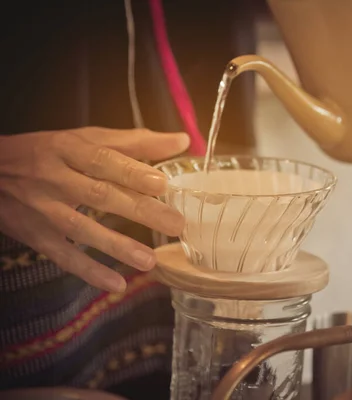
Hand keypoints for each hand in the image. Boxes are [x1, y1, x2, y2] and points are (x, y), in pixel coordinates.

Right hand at [0, 127, 189, 291]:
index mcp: (67, 149)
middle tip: (175, 225)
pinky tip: (116, 284)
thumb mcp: (86, 139)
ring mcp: (43, 208)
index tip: (163, 184)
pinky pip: (63, 255)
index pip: (102, 159)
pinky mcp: (35, 235)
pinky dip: (88, 271)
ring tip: (150, 260)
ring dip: (116, 246)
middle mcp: (54, 177)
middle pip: (99, 194)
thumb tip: (182, 141)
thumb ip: (134, 142)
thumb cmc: (50, 152)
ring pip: (81, 228)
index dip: (131, 172)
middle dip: (139, 211)